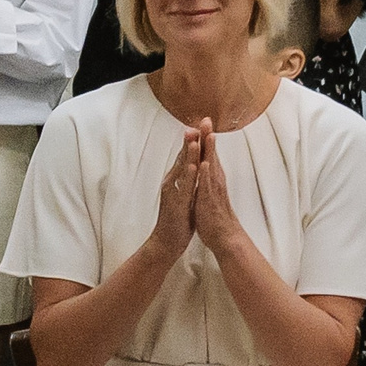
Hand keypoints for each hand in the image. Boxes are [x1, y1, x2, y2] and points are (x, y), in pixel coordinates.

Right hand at [153, 128, 199, 260]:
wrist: (166, 242)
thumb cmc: (177, 219)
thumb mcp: (183, 195)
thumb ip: (186, 180)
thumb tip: (191, 167)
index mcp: (176, 180)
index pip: (185, 156)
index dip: (192, 141)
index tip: (199, 125)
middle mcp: (172, 182)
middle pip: (182, 158)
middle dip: (190, 140)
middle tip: (195, 123)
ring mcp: (173, 192)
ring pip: (182, 169)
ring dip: (188, 154)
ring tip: (194, 138)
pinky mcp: (176, 203)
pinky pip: (184, 187)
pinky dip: (188, 175)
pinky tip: (192, 165)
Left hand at [186, 119, 244, 247]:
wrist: (226, 237)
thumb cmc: (216, 216)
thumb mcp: (209, 192)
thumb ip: (208, 179)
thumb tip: (205, 166)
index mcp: (212, 178)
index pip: (208, 153)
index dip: (204, 138)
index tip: (201, 121)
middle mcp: (215, 181)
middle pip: (211, 154)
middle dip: (208, 136)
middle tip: (206, 118)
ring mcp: (214, 190)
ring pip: (211, 166)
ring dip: (209, 151)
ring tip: (208, 133)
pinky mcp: (210, 202)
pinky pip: (208, 186)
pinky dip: (206, 174)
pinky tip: (205, 163)